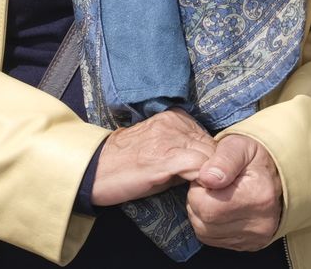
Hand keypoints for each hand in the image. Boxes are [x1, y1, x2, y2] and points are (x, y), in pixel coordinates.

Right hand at [91, 108, 214, 207]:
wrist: (94, 170)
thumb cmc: (125, 165)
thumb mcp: (158, 149)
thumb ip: (182, 152)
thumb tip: (207, 167)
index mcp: (174, 117)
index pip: (208, 137)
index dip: (213, 160)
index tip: (210, 177)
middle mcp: (175, 122)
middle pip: (212, 146)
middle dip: (216, 168)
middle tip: (213, 187)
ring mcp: (171, 138)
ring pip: (210, 156)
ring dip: (212, 176)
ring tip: (207, 192)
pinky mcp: (166, 158)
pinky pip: (198, 167)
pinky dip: (203, 181)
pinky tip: (198, 191)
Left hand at [187, 134, 281, 250]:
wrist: (278, 174)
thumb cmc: (254, 158)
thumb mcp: (239, 146)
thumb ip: (222, 159)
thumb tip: (206, 178)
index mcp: (258, 195)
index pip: (206, 205)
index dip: (198, 188)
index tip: (209, 175)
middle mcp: (260, 223)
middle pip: (204, 221)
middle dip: (199, 201)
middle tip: (213, 185)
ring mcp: (255, 238)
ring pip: (205, 232)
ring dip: (202, 213)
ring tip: (217, 196)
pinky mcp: (249, 245)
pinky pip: (213, 240)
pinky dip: (209, 224)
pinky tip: (220, 209)